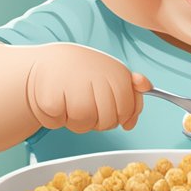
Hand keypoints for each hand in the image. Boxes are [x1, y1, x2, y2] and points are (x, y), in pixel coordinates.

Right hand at [25, 44, 150, 133]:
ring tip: (70, 102)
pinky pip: (60, 123)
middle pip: (107, 121)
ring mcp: (72, 87)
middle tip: (87, 104)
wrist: (44, 65)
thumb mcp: (110, 75)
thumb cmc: (80, 74)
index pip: (128, 108)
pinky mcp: (51, 98)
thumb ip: (131, 86)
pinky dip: (56, 119)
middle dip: (98, 121)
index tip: (110, 109)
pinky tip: (56, 102)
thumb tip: (146, 87)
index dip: (120, 116)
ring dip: (76, 121)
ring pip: (84, 125)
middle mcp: (96, 77)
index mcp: (115, 72)